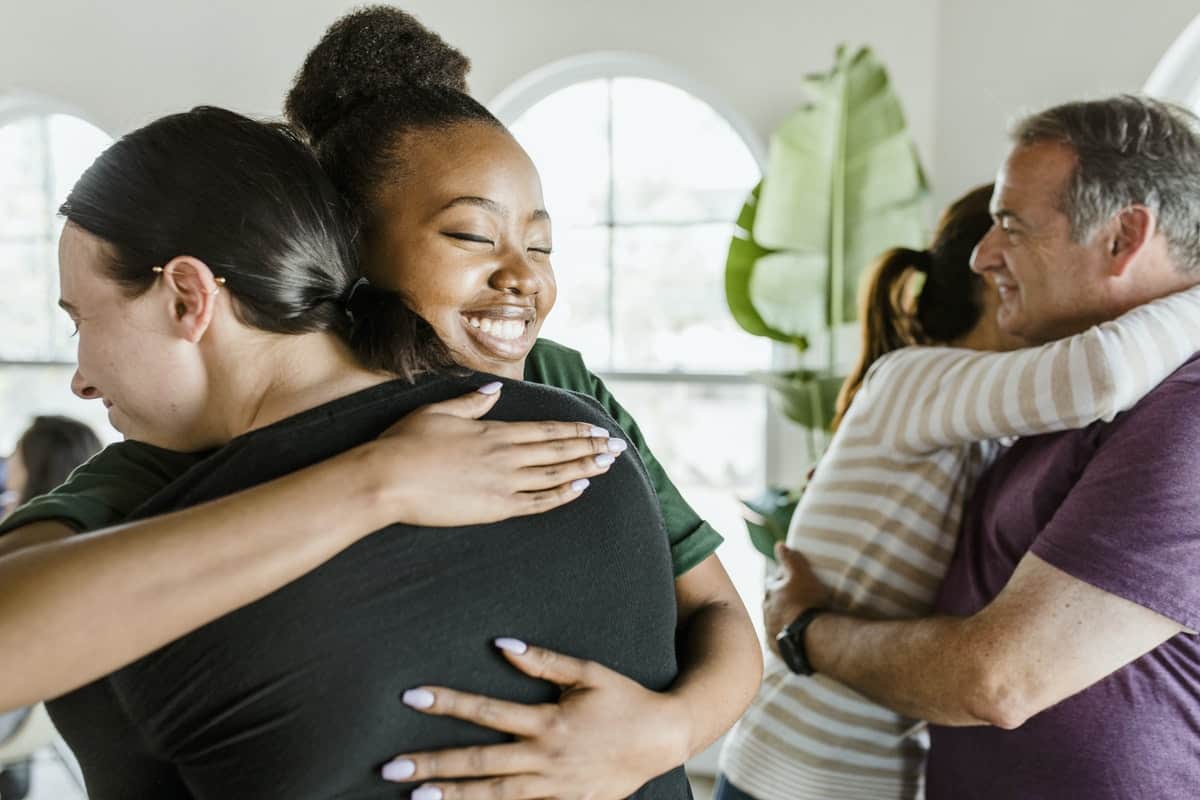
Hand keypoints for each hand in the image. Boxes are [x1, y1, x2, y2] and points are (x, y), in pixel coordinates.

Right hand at [370, 383, 627, 526]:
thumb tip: (495, 391)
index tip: (598, 429)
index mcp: (495, 432)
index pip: (546, 430)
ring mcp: (503, 483)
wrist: (387, 479)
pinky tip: (580, 488)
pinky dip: (562, 495)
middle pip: (558, 451)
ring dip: (584, 468)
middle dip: (590, 448)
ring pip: (555, 475)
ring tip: (608, 464)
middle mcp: (506, 456)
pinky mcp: (495, 508)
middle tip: (617, 447)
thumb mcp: (438, 412)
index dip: (575, 430)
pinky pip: (537, 502)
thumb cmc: (406, 443)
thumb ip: (472, 402)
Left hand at [381, 640, 689, 799]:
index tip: (412, 697)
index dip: (448, 703)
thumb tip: (502, 644)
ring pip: (496, 797)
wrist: (666, 737)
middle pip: (480, 763)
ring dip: (455, 798)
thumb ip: (543, 661)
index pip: (487, 712)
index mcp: (549, 722)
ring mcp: (556, 788)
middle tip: (390, 768)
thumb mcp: (587, 671)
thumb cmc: (624, 698)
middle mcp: (547, 758)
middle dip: (433, 765)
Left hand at [763, 542, 830, 656]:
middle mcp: (766, 613)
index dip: (782, 582)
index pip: (773, 584)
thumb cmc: (808, 602)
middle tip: (792, 602)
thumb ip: (790, 559)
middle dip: (778, 602)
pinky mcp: (778, 648)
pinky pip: (779, 641)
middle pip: (770, 604)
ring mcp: (771, 631)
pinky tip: (794, 638)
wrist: (812, 637)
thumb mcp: (801, 574)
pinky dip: (785, 637)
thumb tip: (779, 544)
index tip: (789, 582)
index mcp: (771, 594)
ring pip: (773, 623)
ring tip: (794, 621)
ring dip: (781, 620)